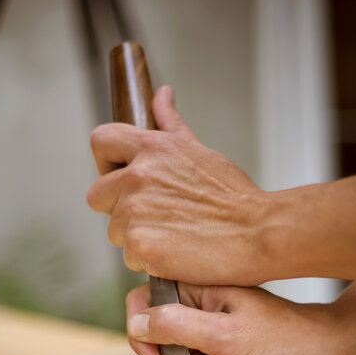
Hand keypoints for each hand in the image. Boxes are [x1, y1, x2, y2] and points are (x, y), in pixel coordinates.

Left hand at [87, 85, 270, 286]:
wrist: (258, 233)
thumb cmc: (234, 197)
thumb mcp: (200, 151)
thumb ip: (172, 124)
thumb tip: (162, 94)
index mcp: (152, 149)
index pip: (101, 141)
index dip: (106, 163)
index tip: (121, 176)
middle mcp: (138, 177)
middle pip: (97, 195)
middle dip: (118, 208)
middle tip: (152, 216)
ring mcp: (135, 212)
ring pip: (115, 231)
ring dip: (137, 236)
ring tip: (173, 236)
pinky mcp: (140, 245)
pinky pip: (130, 257)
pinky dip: (149, 260)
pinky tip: (176, 254)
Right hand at [126, 281, 355, 354]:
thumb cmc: (283, 339)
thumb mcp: (223, 335)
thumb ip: (175, 327)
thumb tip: (136, 325)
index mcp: (197, 289)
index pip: (145, 302)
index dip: (144, 335)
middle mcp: (201, 306)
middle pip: (166, 341)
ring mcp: (213, 329)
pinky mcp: (225, 349)